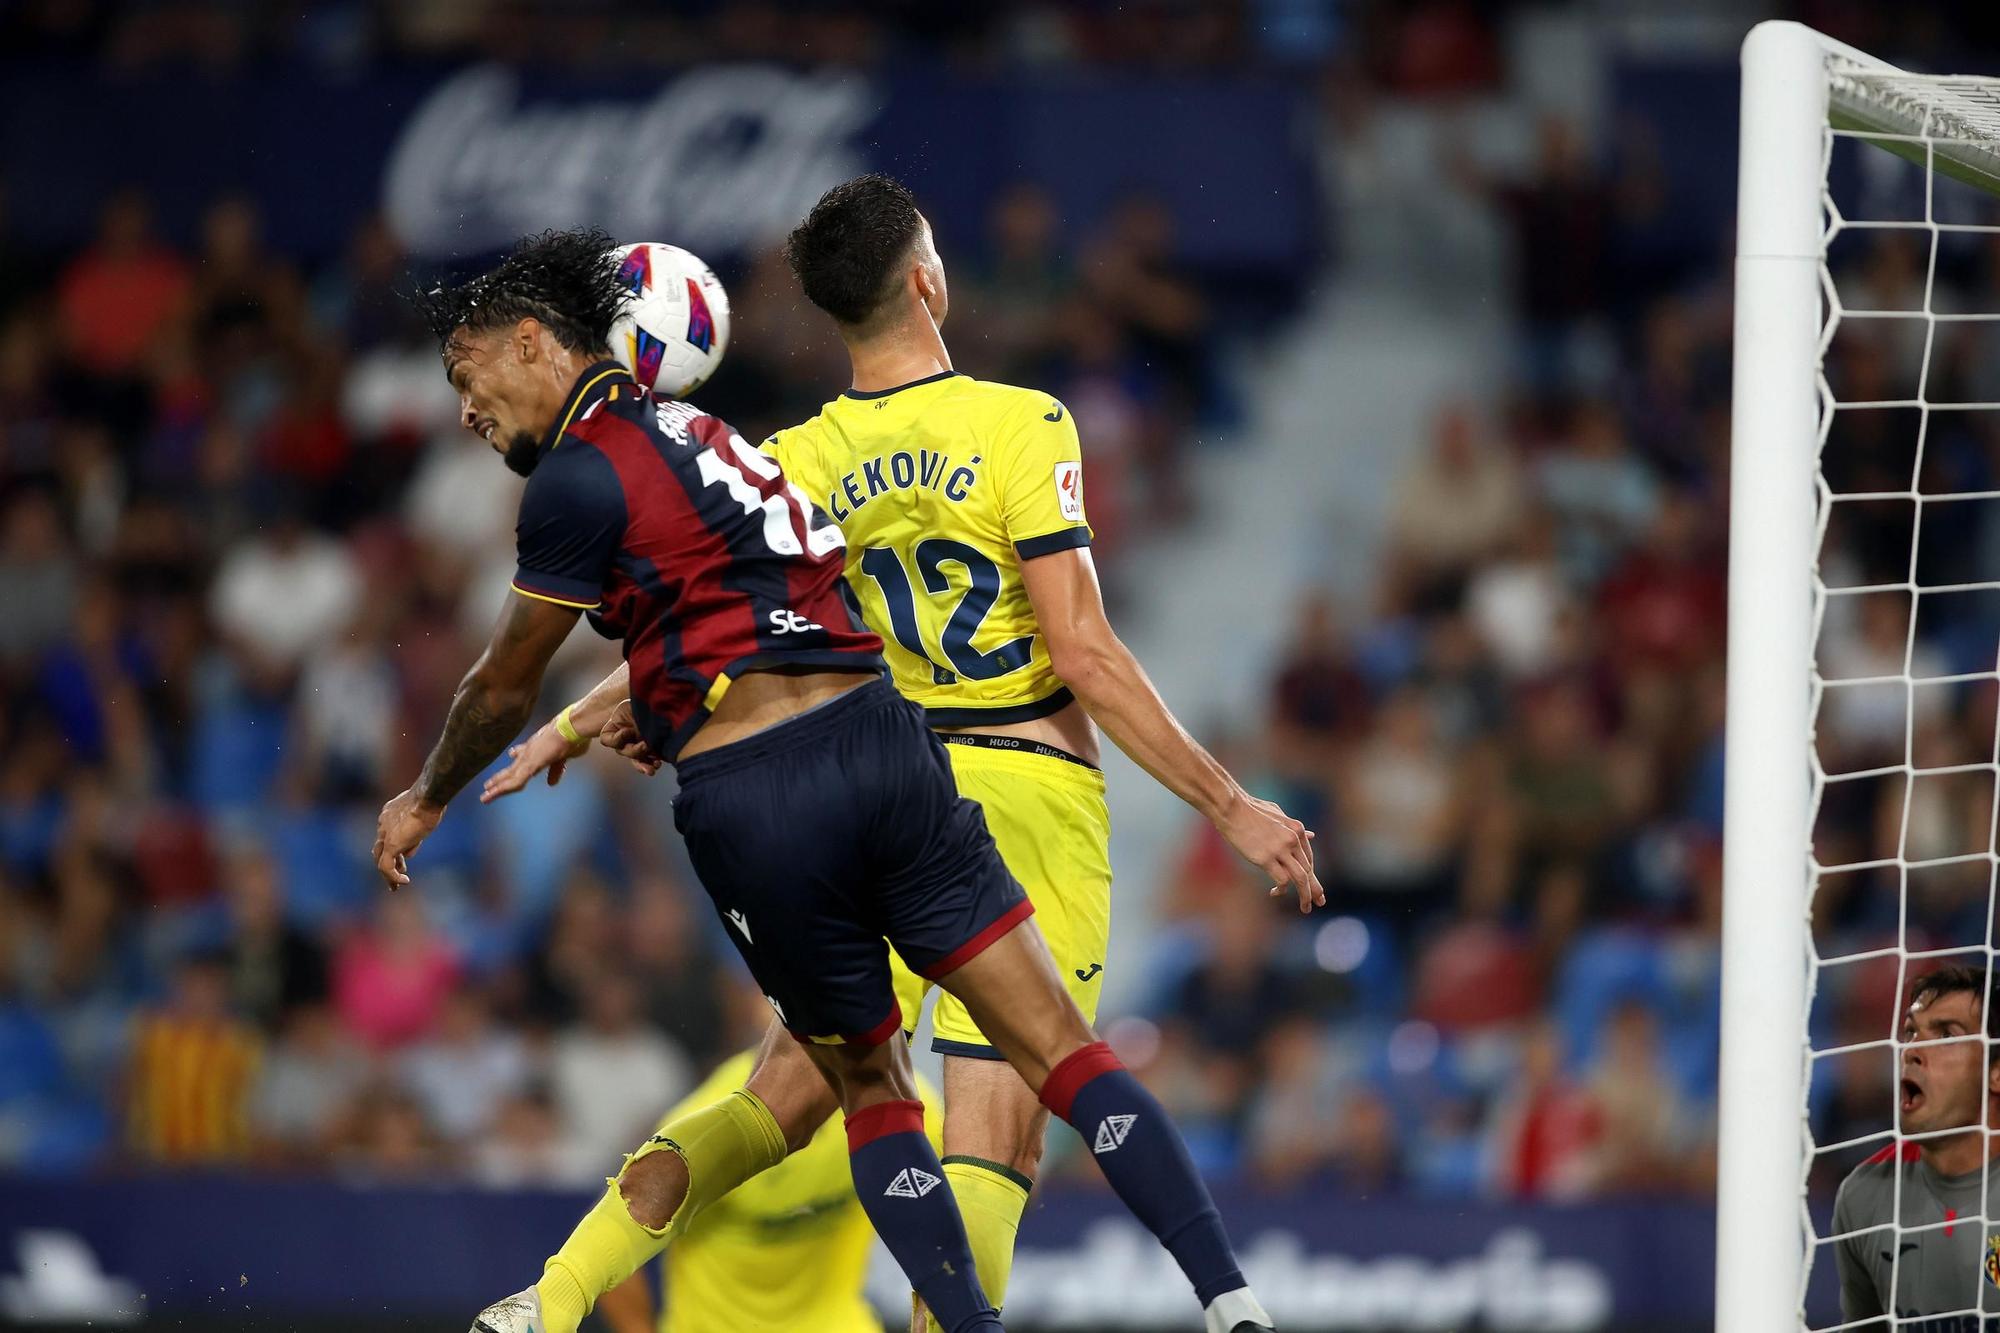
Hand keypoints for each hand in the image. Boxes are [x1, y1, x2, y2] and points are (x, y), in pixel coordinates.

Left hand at [373, 788, 444, 888]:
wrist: (427, 797)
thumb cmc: (430, 801)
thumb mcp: (423, 818)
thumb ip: (415, 835)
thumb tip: (409, 854)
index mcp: (389, 814)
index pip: (389, 835)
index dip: (398, 847)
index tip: (408, 856)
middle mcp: (383, 824)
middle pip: (380, 848)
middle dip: (387, 862)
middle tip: (396, 874)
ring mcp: (385, 835)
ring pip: (380, 859)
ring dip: (388, 874)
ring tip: (395, 887)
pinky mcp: (391, 845)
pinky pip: (386, 867)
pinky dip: (393, 877)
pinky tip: (404, 882)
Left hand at [480, 720, 589, 802]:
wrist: (572, 727)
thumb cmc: (572, 738)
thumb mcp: (564, 757)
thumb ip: (556, 770)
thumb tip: (551, 783)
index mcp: (537, 750)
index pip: (522, 755)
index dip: (515, 757)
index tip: (509, 757)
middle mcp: (528, 753)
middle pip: (510, 770)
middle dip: (499, 780)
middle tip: (487, 787)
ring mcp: (528, 759)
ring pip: (509, 777)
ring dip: (497, 788)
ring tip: (485, 797)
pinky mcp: (530, 765)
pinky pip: (515, 781)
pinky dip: (505, 788)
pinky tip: (496, 794)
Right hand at [598, 700, 661, 775]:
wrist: (665, 701)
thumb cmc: (647, 700)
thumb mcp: (632, 705)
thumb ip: (627, 715)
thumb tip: (631, 730)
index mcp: (616, 726)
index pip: (607, 738)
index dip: (617, 738)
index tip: (629, 731)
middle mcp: (625, 737)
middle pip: (622, 751)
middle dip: (634, 751)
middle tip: (646, 745)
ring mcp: (637, 743)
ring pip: (635, 760)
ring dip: (642, 765)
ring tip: (651, 769)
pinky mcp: (651, 748)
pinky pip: (647, 760)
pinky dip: (651, 763)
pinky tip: (657, 764)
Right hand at [1215, 792, 1323, 913]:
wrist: (1232, 808)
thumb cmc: (1251, 810)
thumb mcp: (1278, 814)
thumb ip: (1294, 828)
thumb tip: (1311, 835)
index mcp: (1297, 829)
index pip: (1308, 858)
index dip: (1311, 874)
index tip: (1313, 886)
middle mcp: (1293, 840)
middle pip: (1308, 870)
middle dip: (1314, 888)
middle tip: (1319, 902)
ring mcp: (1280, 849)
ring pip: (1301, 878)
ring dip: (1306, 895)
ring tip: (1306, 907)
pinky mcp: (1265, 858)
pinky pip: (1282, 880)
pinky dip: (1281, 890)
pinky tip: (1275, 893)